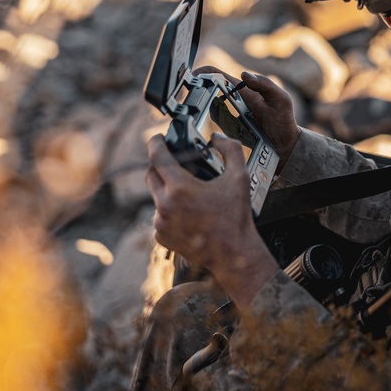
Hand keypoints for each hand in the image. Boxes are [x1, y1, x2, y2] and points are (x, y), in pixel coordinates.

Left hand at [145, 133, 277, 308]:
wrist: (233, 253)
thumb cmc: (236, 217)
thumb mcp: (239, 177)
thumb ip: (231, 150)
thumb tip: (218, 138)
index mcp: (180, 188)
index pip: (157, 157)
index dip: (156, 143)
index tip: (157, 138)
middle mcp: (164, 205)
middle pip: (150, 174)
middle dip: (160, 165)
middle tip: (174, 163)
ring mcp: (160, 222)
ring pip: (155, 196)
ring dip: (167, 189)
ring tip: (189, 193)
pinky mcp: (161, 236)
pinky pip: (159, 215)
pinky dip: (169, 210)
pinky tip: (188, 212)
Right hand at [198, 67, 300, 169]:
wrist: (285, 145)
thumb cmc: (284, 120)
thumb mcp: (281, 100)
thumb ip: (266, 85)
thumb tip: (244, 75)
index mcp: (245, 89)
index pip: (220, 76)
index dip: (205, 73)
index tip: (193, 77)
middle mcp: (235, 99)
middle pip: (210, 91)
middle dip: (198, 91)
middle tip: (191, 98)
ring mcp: (231, 114)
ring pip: (209, 107)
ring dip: (202, 107)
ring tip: (198, 110)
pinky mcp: (230, 129)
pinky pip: (215, 124)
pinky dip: (210, 122)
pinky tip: (211, 123)